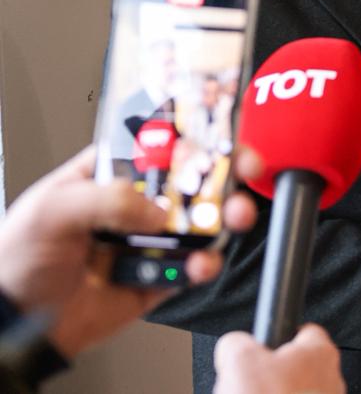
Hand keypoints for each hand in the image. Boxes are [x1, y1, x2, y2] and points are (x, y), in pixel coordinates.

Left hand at [0, 147, 258, 356]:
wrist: (16, 324)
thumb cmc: (17, 258)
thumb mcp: (51, 209)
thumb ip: (106, 199)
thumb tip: (157, 210)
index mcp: (109, 174)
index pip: (158, 143)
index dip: (191, 134)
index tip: (217, 133)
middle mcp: (135, 203)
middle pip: (193, 178)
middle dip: (225, 172)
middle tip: (241, 172)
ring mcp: (149, 240)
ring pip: (202, 220)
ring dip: (227, 215)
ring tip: (233, 216)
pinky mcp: (159, 276)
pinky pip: (194, 267)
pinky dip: (205, 264)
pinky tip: (200, 262)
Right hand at [213, 323, 344, 392]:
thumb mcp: (240, 362)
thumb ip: (237, 343)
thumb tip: (234, 344)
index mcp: (318, 353)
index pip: (303, 332)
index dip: (279, 337)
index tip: (263, 346)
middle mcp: (330, 380)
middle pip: (293, 369)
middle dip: (268, 378)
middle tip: (247, 387)